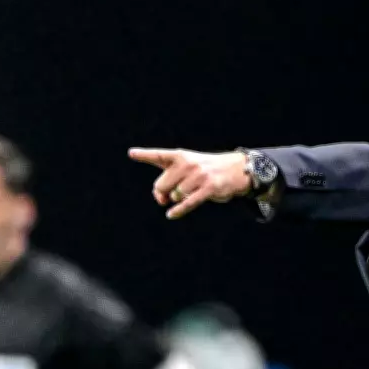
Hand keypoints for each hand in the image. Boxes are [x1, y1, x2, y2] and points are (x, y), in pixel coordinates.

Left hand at [128, 148, 250, 218]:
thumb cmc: (208, 169)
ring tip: (191, 192)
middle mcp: (188, 164)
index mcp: (181, 156)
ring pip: (175, 195)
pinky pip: (188, 203)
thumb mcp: (190, 165)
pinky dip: (178, 211)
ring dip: (179, 199)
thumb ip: (170, 177)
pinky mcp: (208, 189)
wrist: (237, 169)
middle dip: (163, 193)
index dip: (144, 154)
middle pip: (161, 185)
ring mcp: (198, 176)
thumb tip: (161, 198)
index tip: (131, 153)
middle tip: (170, 194)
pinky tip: (171, 215)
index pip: (159, 155)